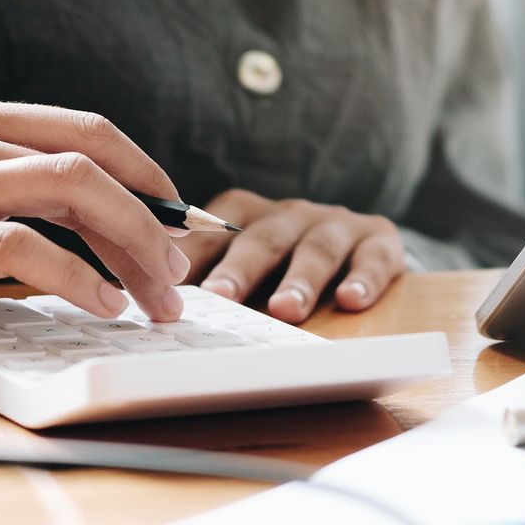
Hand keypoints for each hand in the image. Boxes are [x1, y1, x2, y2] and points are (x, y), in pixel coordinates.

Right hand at [0, 96, 189, 357]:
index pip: (85, 129)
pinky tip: (99, 307)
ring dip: (130, 249)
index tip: (179, 224)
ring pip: (70, 192)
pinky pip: (23, 246)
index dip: (146, 175)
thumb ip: (4, 191)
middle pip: (90, 160)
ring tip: (153, 298)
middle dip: (151, 221)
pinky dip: (77, 278)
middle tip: (178, 275)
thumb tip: (107, 223)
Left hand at [179, 189, 404, 321]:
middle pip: (261, 240)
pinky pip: (372, 257)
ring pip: (315, 249)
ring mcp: (335, 225)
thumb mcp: (239, 266)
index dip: (190, 260)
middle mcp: (288, 214)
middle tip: (219, 296)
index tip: (165, 285)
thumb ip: (203, 280)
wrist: (361, 249)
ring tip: (285, 310)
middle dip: (240, 269)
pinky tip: (351, 301)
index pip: (210, 233)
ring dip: (300, 281)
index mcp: (244, 215)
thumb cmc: (284, 266)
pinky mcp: (379, 240)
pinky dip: (364, 278)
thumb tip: (144, 308)